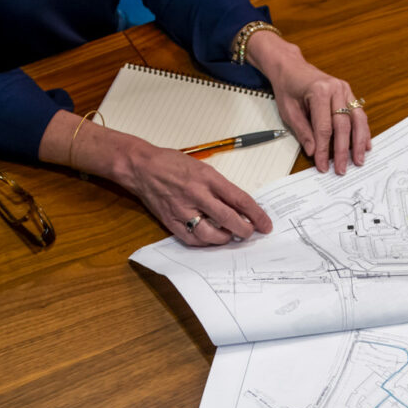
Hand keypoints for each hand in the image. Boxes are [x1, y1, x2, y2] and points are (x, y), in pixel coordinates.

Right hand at [122, 141, 272, 246]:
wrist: (142, 167)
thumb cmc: (173, 164)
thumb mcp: (203, 168)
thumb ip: (220, 187)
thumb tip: (240, 206)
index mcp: (208, 178)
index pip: (239, 199)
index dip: (256, 214)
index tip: (266, 224)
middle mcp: (197, 194)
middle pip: (228, 219)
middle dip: (244, 230)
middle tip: (250, 233)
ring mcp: (182, 209)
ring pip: (210, 234)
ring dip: (225, 239)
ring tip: (230, 236)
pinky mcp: (171, 221)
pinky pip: (192, 239)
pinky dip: (205, 242)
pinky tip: (211, 239)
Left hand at [247, 32, 370, 175]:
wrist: (291, 67)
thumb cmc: (288, 86)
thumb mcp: (288, 111)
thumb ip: (303, 131)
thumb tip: (313, 152)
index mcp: (319, 91)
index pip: (324, 128)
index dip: (324, 150)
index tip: (322, 166)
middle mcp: (336, 89)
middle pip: (343, 125)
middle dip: (343, 150)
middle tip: (342, 169)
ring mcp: (345, 89)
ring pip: (357, 119)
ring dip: (359, 142)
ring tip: (359, 160)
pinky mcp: (348, 92)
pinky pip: (358, 113)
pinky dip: (362, 130)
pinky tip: (365, 144)